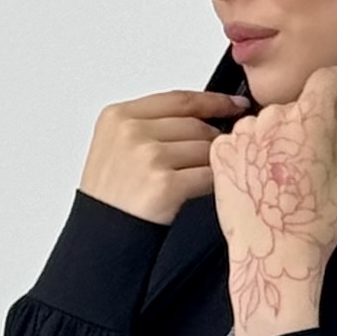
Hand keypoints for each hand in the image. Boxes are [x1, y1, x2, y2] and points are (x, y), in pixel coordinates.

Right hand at [81, 88, 240, 226]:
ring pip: (206, 149)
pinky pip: (209, 175)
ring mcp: (148, 156)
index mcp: (118, 116)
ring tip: (209, 177)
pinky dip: (216, 183)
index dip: (214, 101)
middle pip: (196, 124)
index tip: (235, 104)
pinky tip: (212, 189)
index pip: (179, 99)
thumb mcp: (117, 146)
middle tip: (223, 154)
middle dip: (214, 140)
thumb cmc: (110, 196)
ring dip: (215, 164)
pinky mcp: (164, 184)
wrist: (100, 236)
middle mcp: (131, 131)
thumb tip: (202, 116)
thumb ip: (151, 125)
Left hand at [212, 66, 336, 335]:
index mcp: (309, 119)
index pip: (324, 78)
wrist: (272, 259)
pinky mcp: (221, 151)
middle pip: (294, 104)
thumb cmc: (314, 223)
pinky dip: (252, 152)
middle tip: (310, 164)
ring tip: (282, 178)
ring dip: (276, 138)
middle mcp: (272, 118)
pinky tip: (261, 180)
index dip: (336, 84)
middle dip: (305, 124)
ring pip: (267, 121)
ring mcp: (242, 133)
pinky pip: (242, 138)